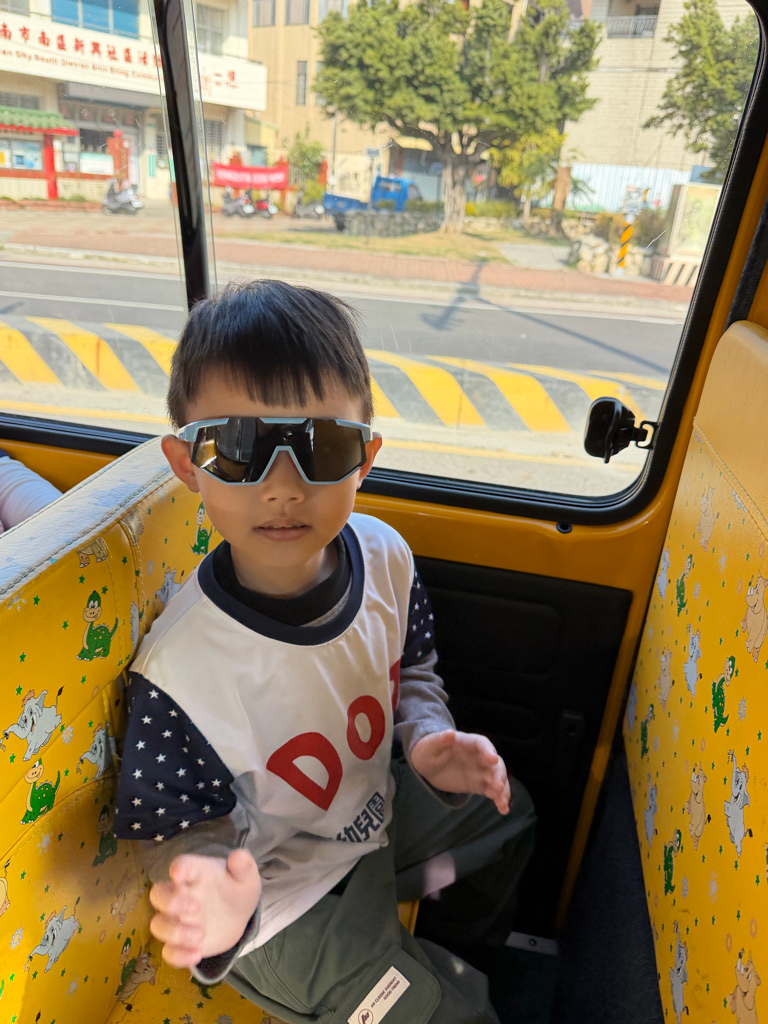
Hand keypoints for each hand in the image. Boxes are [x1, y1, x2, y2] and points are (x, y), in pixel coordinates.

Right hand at [148, 849, 260, 967]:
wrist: (236, 915)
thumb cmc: (236, 889)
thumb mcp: (246, 877)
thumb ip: (244, 866)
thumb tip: (238, 856)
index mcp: (196, 873)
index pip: (182, 865)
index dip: (178, 867)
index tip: (178, 872)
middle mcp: (180, 895)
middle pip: (158, 894)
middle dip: (170, 902)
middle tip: (196, 908)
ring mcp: (177, 920)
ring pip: (158, 925)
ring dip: (175, 932)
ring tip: (200, 935)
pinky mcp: (180, 943)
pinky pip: (168, 952)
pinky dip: (178, 956)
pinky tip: (197, 955)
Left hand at [411, 730, 510, 814]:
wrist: (429, 764)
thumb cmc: (430, 749)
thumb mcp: (431, 745)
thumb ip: (440, 740)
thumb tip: (450, 733)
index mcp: (469, 742)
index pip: (482, 744)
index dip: (488, 751)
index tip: (493, 759)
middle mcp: (480, 756)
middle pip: (495, 763)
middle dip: (499, 774)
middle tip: (498, 786)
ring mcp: (482, 770)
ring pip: (498, 778)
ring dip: (503, 789)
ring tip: (503, 802)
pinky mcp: (480, 784)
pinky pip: (492, 791)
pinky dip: (499, 799)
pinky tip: (503, 809)